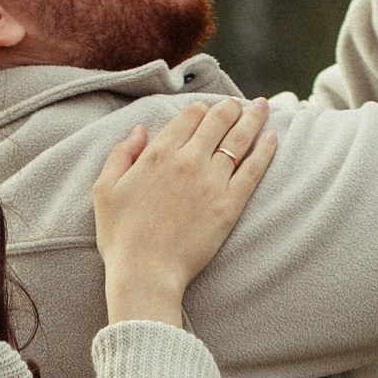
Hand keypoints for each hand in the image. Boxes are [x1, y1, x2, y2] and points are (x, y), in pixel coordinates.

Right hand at [92, 95, 275, 324]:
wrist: (146, 274)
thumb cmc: (122, 237)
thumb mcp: (104, 190)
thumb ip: (120, 155)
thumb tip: (139, 130)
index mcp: (158, 154)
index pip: (189, 116)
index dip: (201, 109)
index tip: (207, 110)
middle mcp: (188, 160)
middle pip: (218, 120)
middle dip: (230, 107)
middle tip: (239, 104)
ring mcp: (212, 182)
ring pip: (239, 139)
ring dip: (252, 118)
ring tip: (262, 106)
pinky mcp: (230, 205)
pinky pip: (253, 169)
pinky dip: (265, 150)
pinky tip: (273, 137)